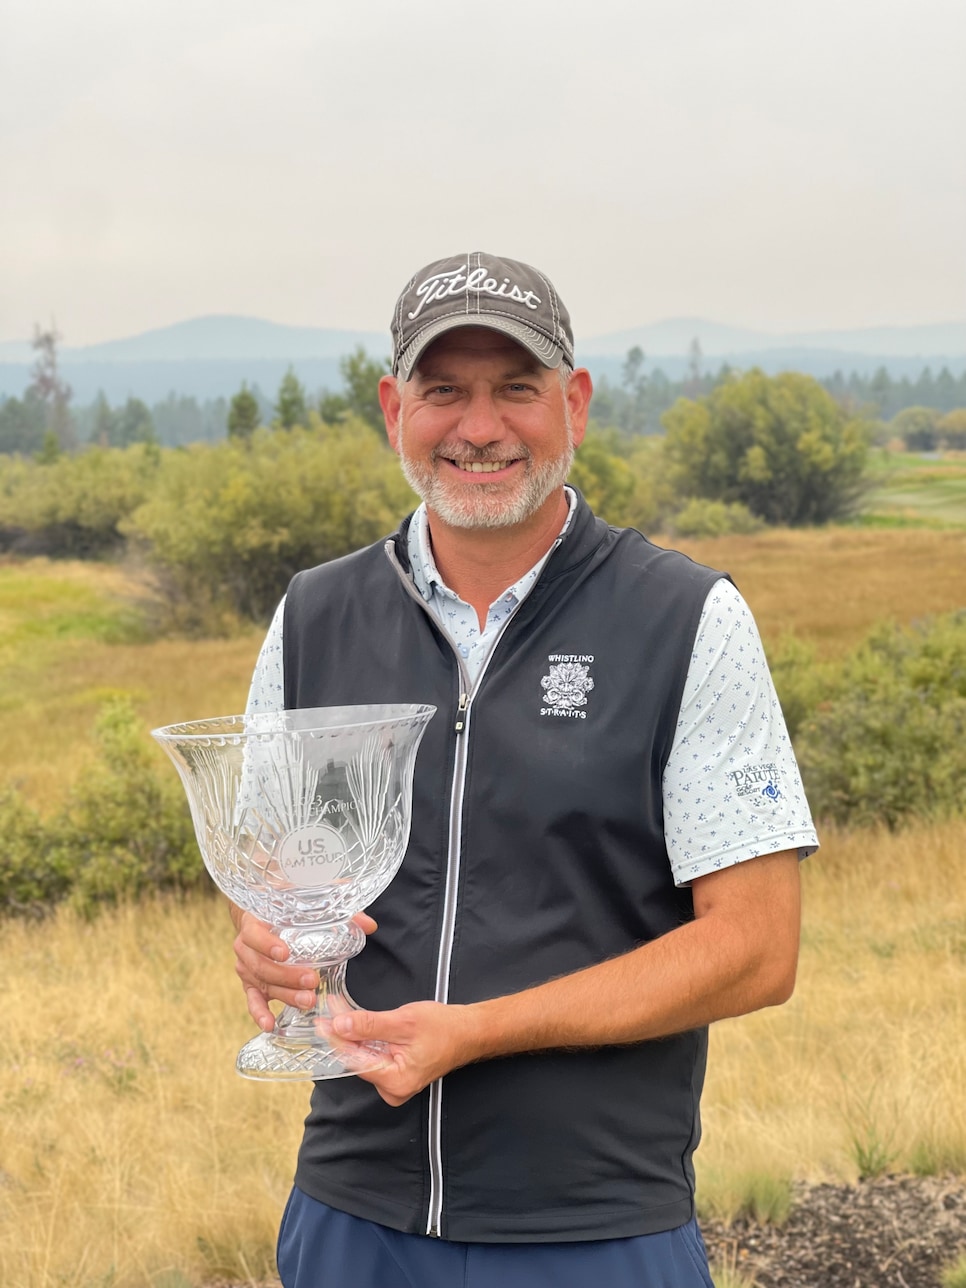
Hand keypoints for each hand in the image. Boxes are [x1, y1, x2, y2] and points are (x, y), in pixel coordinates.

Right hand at [231, 905, 376, 1031]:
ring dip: (285, 994)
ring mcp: (246, 966)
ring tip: (308, 1001)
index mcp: (254, 921)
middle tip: (312, 981)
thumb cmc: (285, 907)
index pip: (254, 933)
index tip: (286, 952)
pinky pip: (252, 1000)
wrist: (260, 913)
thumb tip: (369, 925)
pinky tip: (270, 1025)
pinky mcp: (250, 983)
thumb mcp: (306, 902)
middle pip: (261, 965)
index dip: (267, 943)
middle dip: (287, 976)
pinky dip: (260, 1013)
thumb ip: (337, 911)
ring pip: (262, 984)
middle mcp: (245, 945)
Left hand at [328, 1002, 478, 1106]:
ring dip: (352, 1033)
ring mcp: (393, 1085)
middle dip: (342, 1033)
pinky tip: (355, 1021)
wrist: (468, 1032)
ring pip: (363, 1056)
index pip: (354, 1059)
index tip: (321, 1020)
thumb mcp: (404, 1021)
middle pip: (357, 1059)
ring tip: (338, 1011)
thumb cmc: (443, 1027)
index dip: (335, 1038)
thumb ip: (370, 1025)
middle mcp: (392, 1090)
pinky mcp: (395, 1075)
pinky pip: (373, 1056)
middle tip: (329, 1009)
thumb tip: (340, 1025)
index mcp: (394, 1081)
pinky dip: (364, 1038)